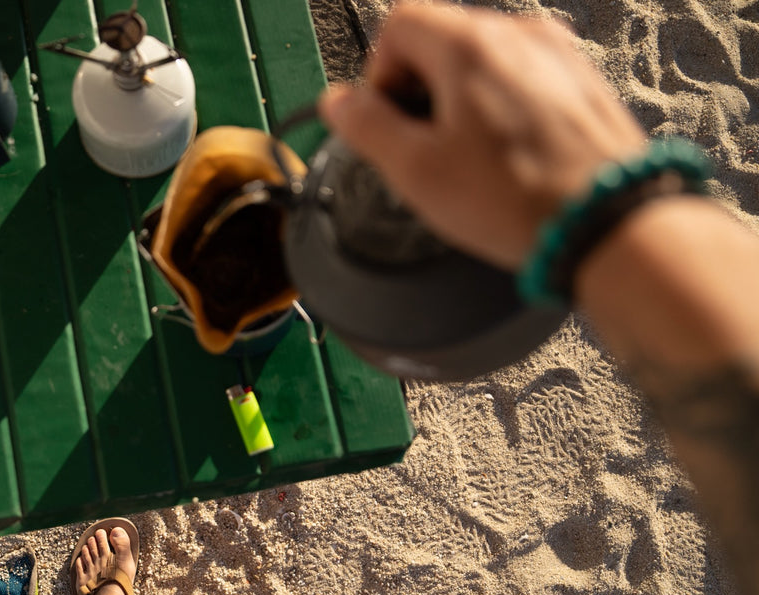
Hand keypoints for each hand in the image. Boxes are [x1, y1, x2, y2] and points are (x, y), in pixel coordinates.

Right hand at [318, 3, 646, 270]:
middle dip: (421, 90)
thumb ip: (366, 127)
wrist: (606, 221)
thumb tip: (338, 103)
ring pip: (483, 61)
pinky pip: (522, 79)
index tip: (390, 120)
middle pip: (442, 38)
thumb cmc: (515, 197)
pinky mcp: (581, 81)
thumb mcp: (416, 171)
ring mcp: (556, 53)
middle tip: (426, 148)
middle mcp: (516, 34)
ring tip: (470, 159)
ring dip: (461, 101)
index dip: (380, 74)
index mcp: (468, 45)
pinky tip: (509, 158)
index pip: (399, 24)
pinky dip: (502, 108)